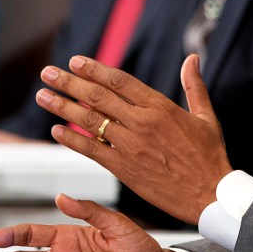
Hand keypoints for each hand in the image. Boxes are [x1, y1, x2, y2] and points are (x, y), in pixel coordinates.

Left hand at [36, 54, 231, 223]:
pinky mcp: (125, 169)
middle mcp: (143, 122)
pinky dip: (73, 140)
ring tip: (42, 96)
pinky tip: (56, 131)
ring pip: (90, 121)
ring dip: (63, 107)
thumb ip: (194, 85)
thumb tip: (193, 57)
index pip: (120, 81)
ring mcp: (131, 146)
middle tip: (47, 73)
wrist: (210, 194)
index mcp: (161, 106)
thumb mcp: (206, 116)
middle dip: (69, 82)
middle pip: (98, 97)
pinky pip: (93, 151)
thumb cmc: (210, 156)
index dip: (94, 69)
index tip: (74, 61)